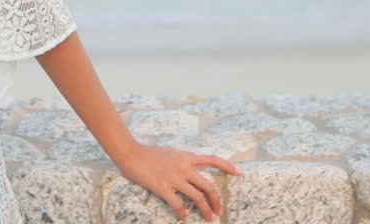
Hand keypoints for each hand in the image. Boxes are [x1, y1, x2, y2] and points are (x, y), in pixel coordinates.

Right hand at [114, 143, 240, 221]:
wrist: (131, 152)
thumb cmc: (149, 153)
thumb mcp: (171, 152)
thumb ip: (184, 159)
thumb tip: (193, 165)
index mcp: (187, 157)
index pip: (212, 160)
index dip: (227, 166)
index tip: (238, 173)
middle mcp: (184, 167)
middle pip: (208, 185)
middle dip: (217, 200)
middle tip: (220, 211)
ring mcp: (174, 177)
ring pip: (197, 197)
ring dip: (206, 210)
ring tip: (210, 218)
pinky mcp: (163, 187)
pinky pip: (178, 204)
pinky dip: (183, 213)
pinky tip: (184, 217)